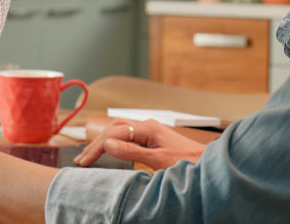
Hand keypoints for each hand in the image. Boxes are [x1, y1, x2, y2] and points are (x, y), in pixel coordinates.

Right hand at [74, 118, 205, 170]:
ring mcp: (150, 131)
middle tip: (81, 161)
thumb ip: (132, 151)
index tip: (84, 161)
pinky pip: (127, 137)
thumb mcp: (157, 159)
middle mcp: (147, 126)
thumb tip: (108, 143)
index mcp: (147, 127)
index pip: (114, 134)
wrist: (207, 164)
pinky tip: (109, 150)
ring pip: (119, 131)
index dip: (97, 147)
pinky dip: (114, 143)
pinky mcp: (152, 138)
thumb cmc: (187, 162)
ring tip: (89, 155)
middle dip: (96, 144)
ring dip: (103, 142)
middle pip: (114, 129)